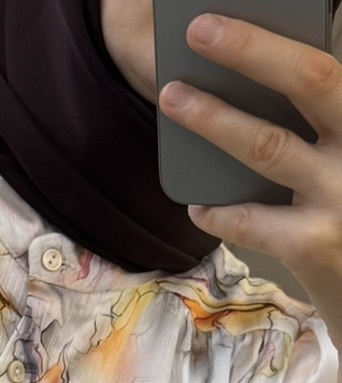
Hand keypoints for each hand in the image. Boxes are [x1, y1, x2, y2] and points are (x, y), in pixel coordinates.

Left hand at [157, 12, 341, 344]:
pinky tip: (196, 205)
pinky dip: (218, 211)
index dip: (278, 36)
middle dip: (250, 48)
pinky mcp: (316, 244)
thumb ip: (320, 126)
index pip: (328, 62)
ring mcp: (341, 195)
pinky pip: (251, 220)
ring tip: (173, 98)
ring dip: (214, 118)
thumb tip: (256, 82)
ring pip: (268, 144)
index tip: (231, 14)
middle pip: (308, 78)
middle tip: (199, 28)